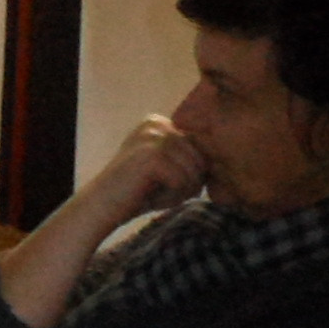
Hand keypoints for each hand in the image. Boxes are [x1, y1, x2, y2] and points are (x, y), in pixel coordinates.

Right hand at [83, 114, 205, 229]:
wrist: (101, 206)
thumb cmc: (138, 191)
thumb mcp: (168, 167)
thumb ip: (191, 157)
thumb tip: (226, 157)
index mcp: (160, 121)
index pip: (201, 150)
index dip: (188, 173)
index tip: (158, 179)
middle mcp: (156, 123)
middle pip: (201, 160)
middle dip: (186, 182)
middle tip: (156, 188)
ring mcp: (153, 138)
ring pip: (194, 172)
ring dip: (180, 191)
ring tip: (153, 190)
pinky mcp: (151, 156)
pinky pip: (184, 182)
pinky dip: (171, 196)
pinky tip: (149, 194)